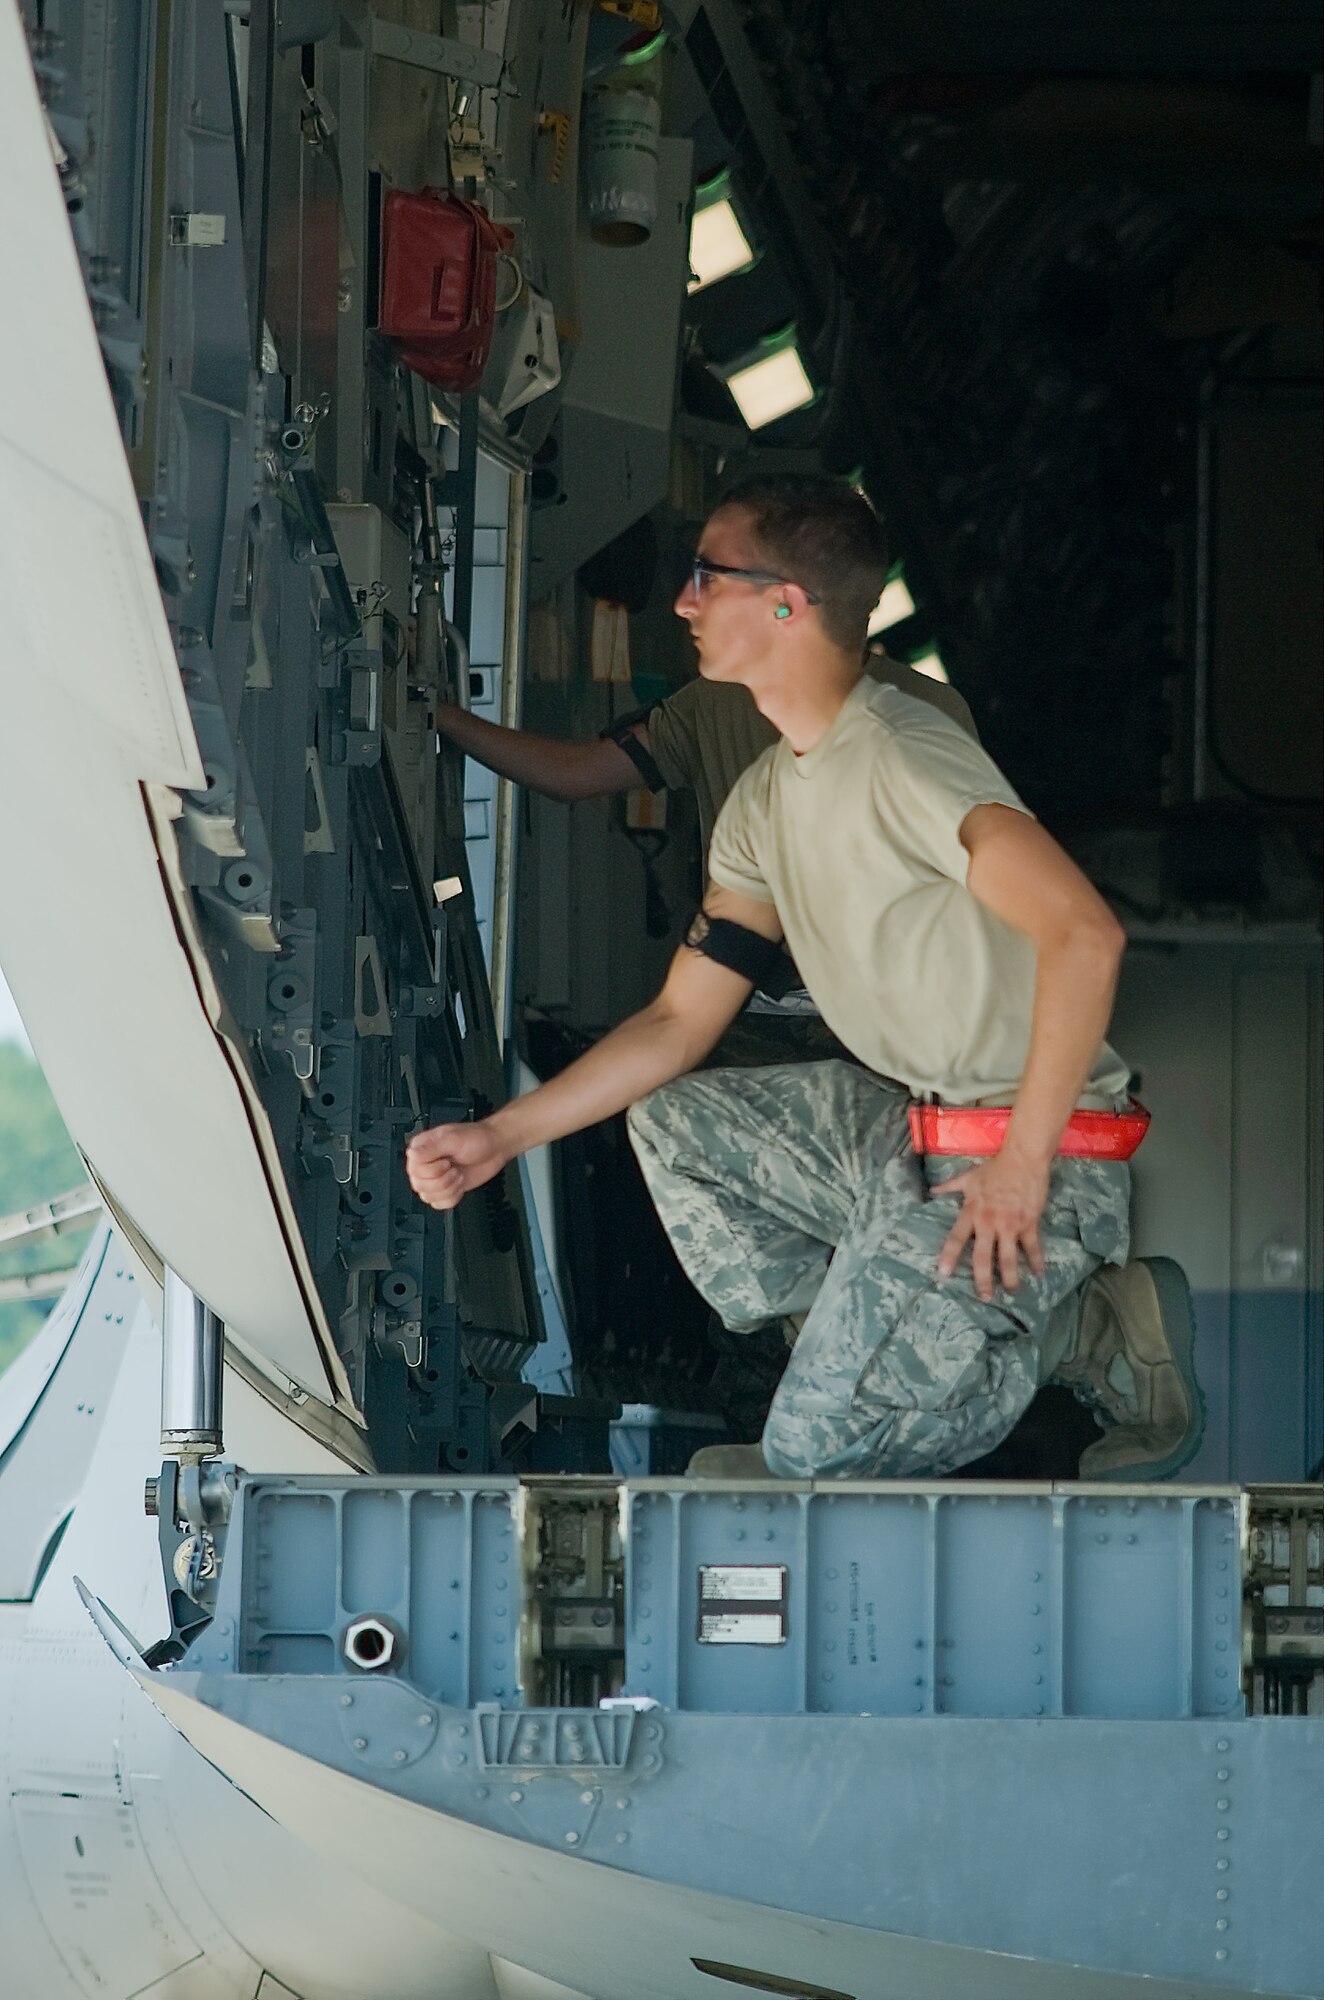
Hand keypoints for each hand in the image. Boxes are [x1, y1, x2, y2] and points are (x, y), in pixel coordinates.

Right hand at [406, 1118, 508, 1210]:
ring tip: (458, 1175)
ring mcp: (435, 1178)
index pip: (413, 1169)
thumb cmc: (477, 1139)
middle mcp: (425, 1164)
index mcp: (422, 1148)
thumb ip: (431, 1148)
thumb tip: (411, 1154)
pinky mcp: (445, 1189)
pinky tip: (459, 1186)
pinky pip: (438, 1204)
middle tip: (453, 1169)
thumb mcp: (453, 1139)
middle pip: (419, 1185)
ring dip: (448, 1189)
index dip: (431, 1170)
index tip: (446, 1162)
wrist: (495, 1148)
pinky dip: (452, 1198)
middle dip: (442, 1181)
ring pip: (427, 1197)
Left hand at [934, 1149, 1050, 1300]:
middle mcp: (989, 1222)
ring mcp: (1010, 1225)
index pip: (956, 1238)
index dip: (949, 1257)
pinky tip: (1039, 1273)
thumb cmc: (994, 1168)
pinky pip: (1032, 1247)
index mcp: (971, 1212)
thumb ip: (950, 1187)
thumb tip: (932, 1191)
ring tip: (1011, 1292)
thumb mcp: (968, 1177)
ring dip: (1010, 1278)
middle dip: (982, 1280)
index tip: (944, 1275)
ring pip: (1008, 1259)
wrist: (1022, 1159)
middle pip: (982, 1257)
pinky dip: (1036, 1261)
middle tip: (985, 1297)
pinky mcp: (1029, 1223)